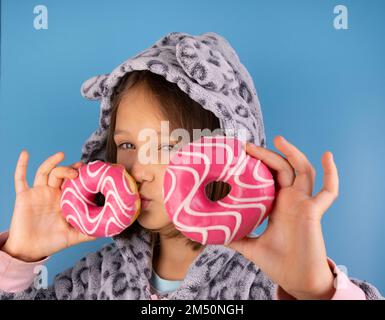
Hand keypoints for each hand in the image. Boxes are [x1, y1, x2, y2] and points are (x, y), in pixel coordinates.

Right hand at [1, 150, 95, 261]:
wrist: (29, 250)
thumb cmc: (51, 242)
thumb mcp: (73, 236)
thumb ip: (88, 233)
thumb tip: (107, 232)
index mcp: (64, 200)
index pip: (73, 183)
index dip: (81, 175)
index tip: (90, 170)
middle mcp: (52, 193)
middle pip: (61, 174)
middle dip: (70, 168)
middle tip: (80, 167)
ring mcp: (38, 193)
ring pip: (45, 172)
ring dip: (53, 162)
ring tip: (61, 155)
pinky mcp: (24, 196)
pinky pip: (20, 179)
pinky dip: (21, 165)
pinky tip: (25, 154)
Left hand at [225, 136, 338, 298]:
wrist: (295, 279)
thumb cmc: (276, 262)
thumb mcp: (249, 246)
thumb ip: (233, 237)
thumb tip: (211, 234)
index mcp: (276, 204)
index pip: (268, 176)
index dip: (258, 163)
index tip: (241, 153)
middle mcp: (291, 200)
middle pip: (282, 168)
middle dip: (267, 154)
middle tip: (248, 146)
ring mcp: (304, 203)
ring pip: (302, 171)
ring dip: (293, 153)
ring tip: (278, 138)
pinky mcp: (314, 211)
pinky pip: (329, 191)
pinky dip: (331, 173)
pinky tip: (328, 156)